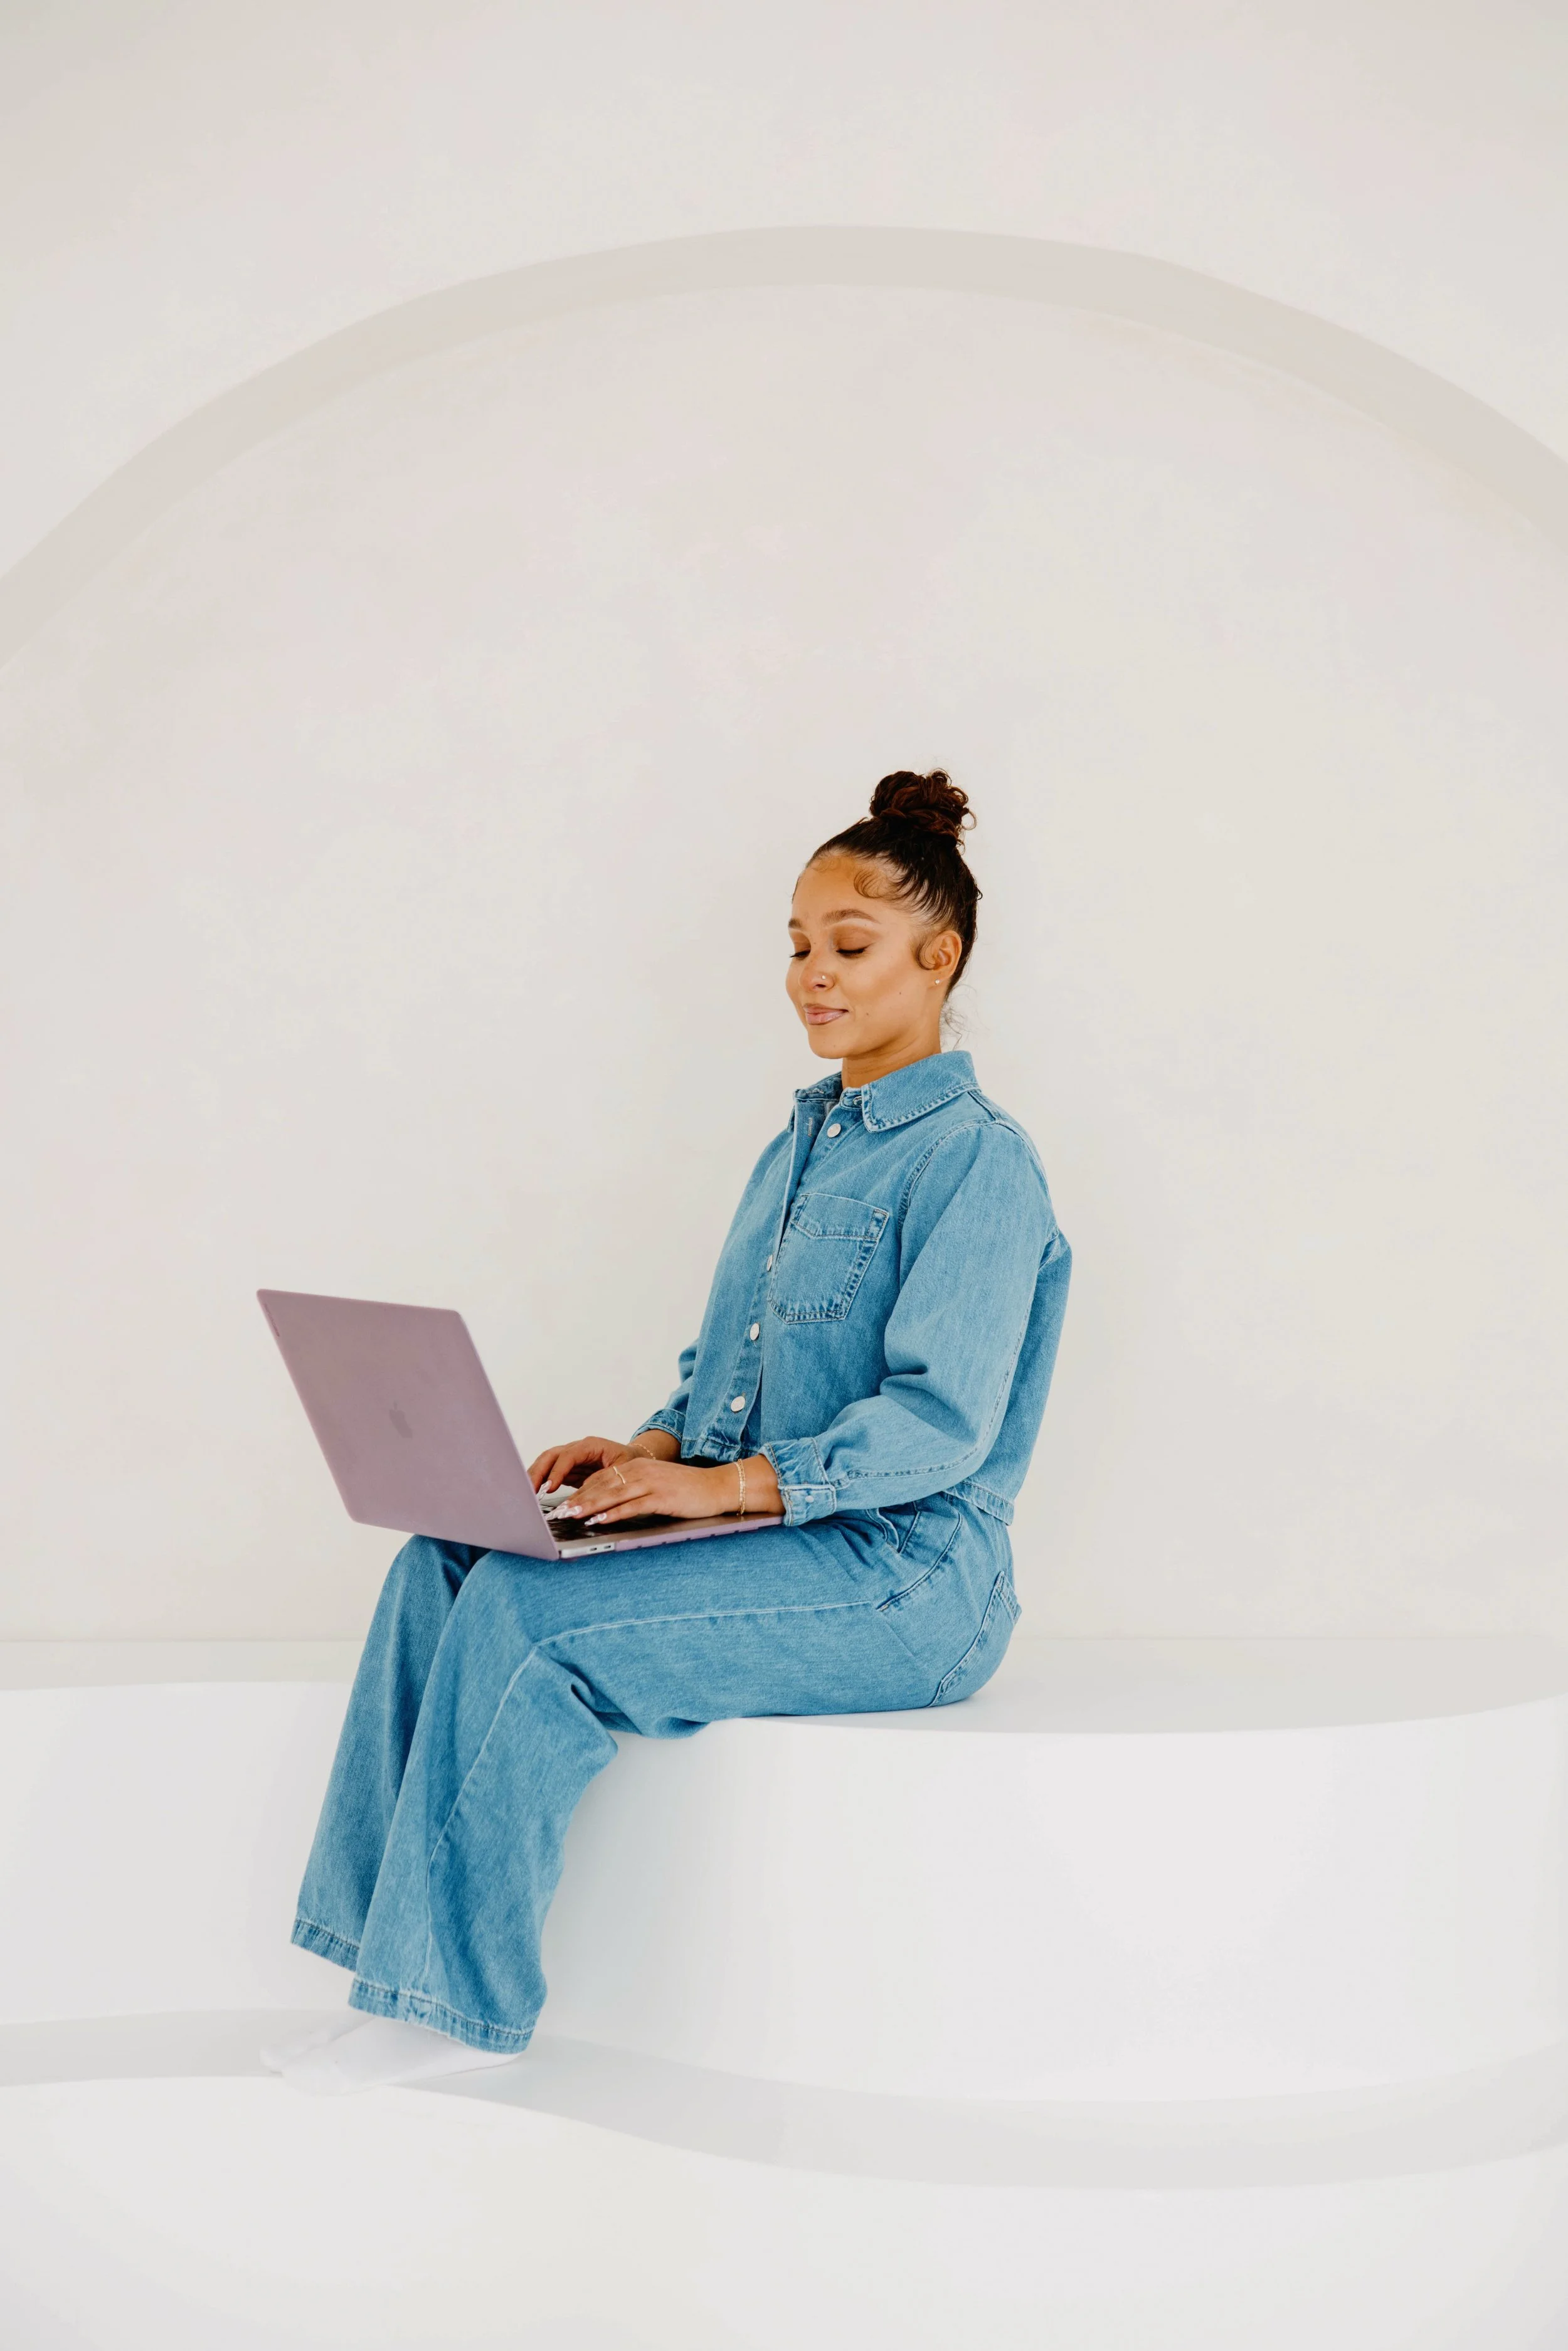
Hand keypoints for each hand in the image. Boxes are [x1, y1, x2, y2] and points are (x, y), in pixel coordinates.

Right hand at [528, 1432, 673, 1493]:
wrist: (634, 1460)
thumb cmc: (630, 1462)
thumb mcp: (622, 1469)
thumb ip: (603, 1479)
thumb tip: (587, 1494)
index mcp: (591, 1445)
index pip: (568, 1455)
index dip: (557, 1471)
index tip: (550, 1487)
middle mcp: (577, 1448)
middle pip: (551, 1455)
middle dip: (538, 1472)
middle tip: (530, 1491)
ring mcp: (570, 1457)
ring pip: (546, 1462)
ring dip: (535, 1476)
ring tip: (527, 1493)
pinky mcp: (568, 1469)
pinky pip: (549, 1472)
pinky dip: (540, 1481)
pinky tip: (533, 1493)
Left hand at [560, 1453, 756, 1527]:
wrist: (717, 1486)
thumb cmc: (687, 1490)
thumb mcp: (656, 1485)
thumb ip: (633, 1492)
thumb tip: (610, 1506)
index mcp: (637, 1467)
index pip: (601, 1479)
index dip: (580, 1492)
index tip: (562, 1504)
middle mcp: (640, 1472)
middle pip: (602, 1485)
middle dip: (578, 1499)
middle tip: (557, 1512)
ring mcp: (651, 1483)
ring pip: (612, 1494)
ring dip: (588, 1505)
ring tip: (570, 1515)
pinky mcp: (661, 1497)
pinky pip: (632, 1506)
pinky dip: (613, 1514)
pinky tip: (599, 1521)